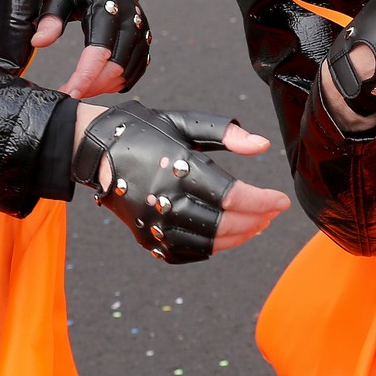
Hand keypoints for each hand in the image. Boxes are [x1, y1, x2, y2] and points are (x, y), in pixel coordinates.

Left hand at [37, 0, 148, 96]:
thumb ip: (50, 17)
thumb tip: (39, 43)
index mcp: (107, 7)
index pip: (99, 53)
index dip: (84, 77)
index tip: (69, 93)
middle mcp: (129, 17)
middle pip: (117, 66)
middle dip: (93, 85)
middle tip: (69, 91)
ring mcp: (139, 25)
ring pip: (130, 68)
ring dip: (107, 84)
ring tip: (83, 87)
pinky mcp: (143, 31)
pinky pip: (140, 63)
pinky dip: (125, 78)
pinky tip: (106, 83)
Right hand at [71, 103, 288, 261]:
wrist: (93, 149)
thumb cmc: (143, 129)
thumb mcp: (183, 122)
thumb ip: (224, 133)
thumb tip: (263, 146)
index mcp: (177, 168)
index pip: (231, 195)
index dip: (262, 201)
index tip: (282, 200)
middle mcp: (164, 200)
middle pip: (223, 223)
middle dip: (255, 220)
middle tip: (273, 213)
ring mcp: (153, 223)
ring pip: (207, 242)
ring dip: (238, 236)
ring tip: (256, 224)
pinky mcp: (145, 236)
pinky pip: (185, 252)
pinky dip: (211, 248)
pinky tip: (226, 237)